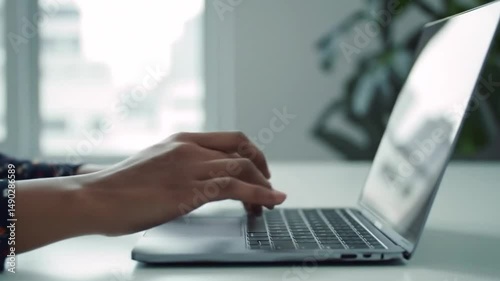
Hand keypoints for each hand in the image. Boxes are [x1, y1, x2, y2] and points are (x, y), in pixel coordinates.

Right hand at [82, 132, 286, 235]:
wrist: (95, 198)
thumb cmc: (116, 187)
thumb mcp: (151, 164)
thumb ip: (173, 164)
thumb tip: (189, 177)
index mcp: (182, 140)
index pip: (231, 138)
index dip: (252, 152)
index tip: (259, 169)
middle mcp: (190, 149)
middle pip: (243, 148)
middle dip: (263, 168)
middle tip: (269, 187)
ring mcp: (190, 168)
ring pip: (242, 167)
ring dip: (264, 186)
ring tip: (271, 202)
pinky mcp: (189, 190)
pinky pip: (235, 187)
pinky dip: (260, 193)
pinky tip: (272, 201)